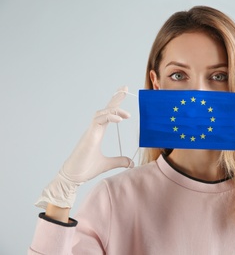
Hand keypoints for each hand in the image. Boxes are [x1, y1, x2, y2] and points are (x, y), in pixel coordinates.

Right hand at [35, 86, 132, 208]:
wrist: (73, 177)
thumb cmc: (86, 168)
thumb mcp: (107, 164)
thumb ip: (119, 161)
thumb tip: (131, 163)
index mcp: (98, 132)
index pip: (108, 113)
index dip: (115, 103)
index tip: (123, 92)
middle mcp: (94, 128)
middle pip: (105, 108)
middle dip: (115, 98)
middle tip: (125, 87)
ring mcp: (91, 131)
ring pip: (101, 113)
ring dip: (114, 110)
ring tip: (127, 114)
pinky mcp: (89, 136)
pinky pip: (98, 121)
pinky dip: (109, 117)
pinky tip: (119, 119)